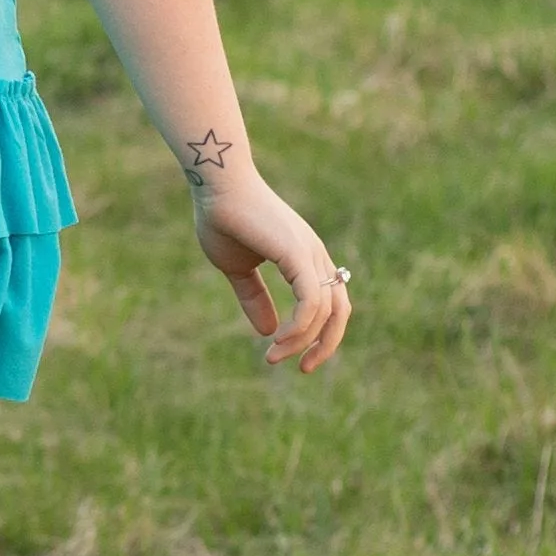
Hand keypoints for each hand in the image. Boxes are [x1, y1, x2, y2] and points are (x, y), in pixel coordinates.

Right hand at [191, 170, 350, 373]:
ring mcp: (309, 253)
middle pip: (339, 310)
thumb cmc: (223, 220)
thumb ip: (254, 298)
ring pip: (324, 310)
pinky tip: (279, 339)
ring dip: (302, 340)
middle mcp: (315, 256)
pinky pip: (311, 300)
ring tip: (274, 356)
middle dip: (324, 344)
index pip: (328, 304)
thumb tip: (268, 331)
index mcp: (305, 259)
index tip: (289, 355)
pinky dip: (300, 325)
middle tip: (302, 368)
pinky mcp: (297, 253)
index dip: (317, 334)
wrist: (215, 186)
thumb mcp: (237, 270)